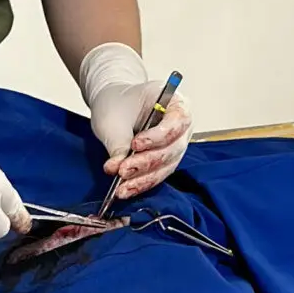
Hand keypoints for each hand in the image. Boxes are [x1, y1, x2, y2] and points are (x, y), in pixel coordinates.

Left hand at [79, 42, 191, 200]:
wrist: (112, 106)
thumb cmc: (117, 102)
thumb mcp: (114, 119)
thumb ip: (118, 143)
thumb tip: (118, 168)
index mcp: (175, 103)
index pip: (177, 122)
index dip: (157, 136)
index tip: (135, 144)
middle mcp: (181, 126)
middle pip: (172, 148)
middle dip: (146, 162)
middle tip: (123, 169)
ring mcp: (175, 145)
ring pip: (165, 166)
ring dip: (143, 178)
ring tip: (122, 186)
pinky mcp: (165, 161)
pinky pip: (157, 175)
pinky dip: (141, 183)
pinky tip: (126, 190)